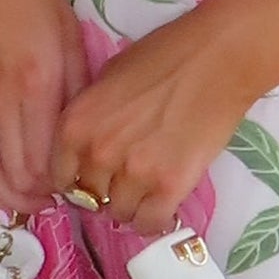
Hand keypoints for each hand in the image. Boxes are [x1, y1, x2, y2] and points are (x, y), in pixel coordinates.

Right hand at [0, 0, 86, 216]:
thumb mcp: (68, 31)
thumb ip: (75, 86)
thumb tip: (82, 131)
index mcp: (36, 84)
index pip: (48, 162)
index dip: (65, 188)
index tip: (85, 189)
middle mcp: (0, 99)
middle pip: (16, 177)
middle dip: (40, 200)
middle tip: (63, 202)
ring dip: (11, 194)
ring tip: (35, 199)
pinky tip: (5, 177)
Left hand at [52, 0, 261, 236]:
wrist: (217, 58)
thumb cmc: (163, 56)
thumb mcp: (107, 78)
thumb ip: (90, 118)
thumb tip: (87, 150)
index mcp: (75, 125)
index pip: (60, 177)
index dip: (77, 180)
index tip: (93, 179)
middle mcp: (98, 153)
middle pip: (91, 199)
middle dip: (105, 194)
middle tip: (126, 182)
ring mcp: (134, 173)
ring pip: (120, 214)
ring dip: (132, 206)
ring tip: (148, 190)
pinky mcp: (170, 186)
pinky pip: (151, 222)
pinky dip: (154, 220)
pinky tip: (161, 205)